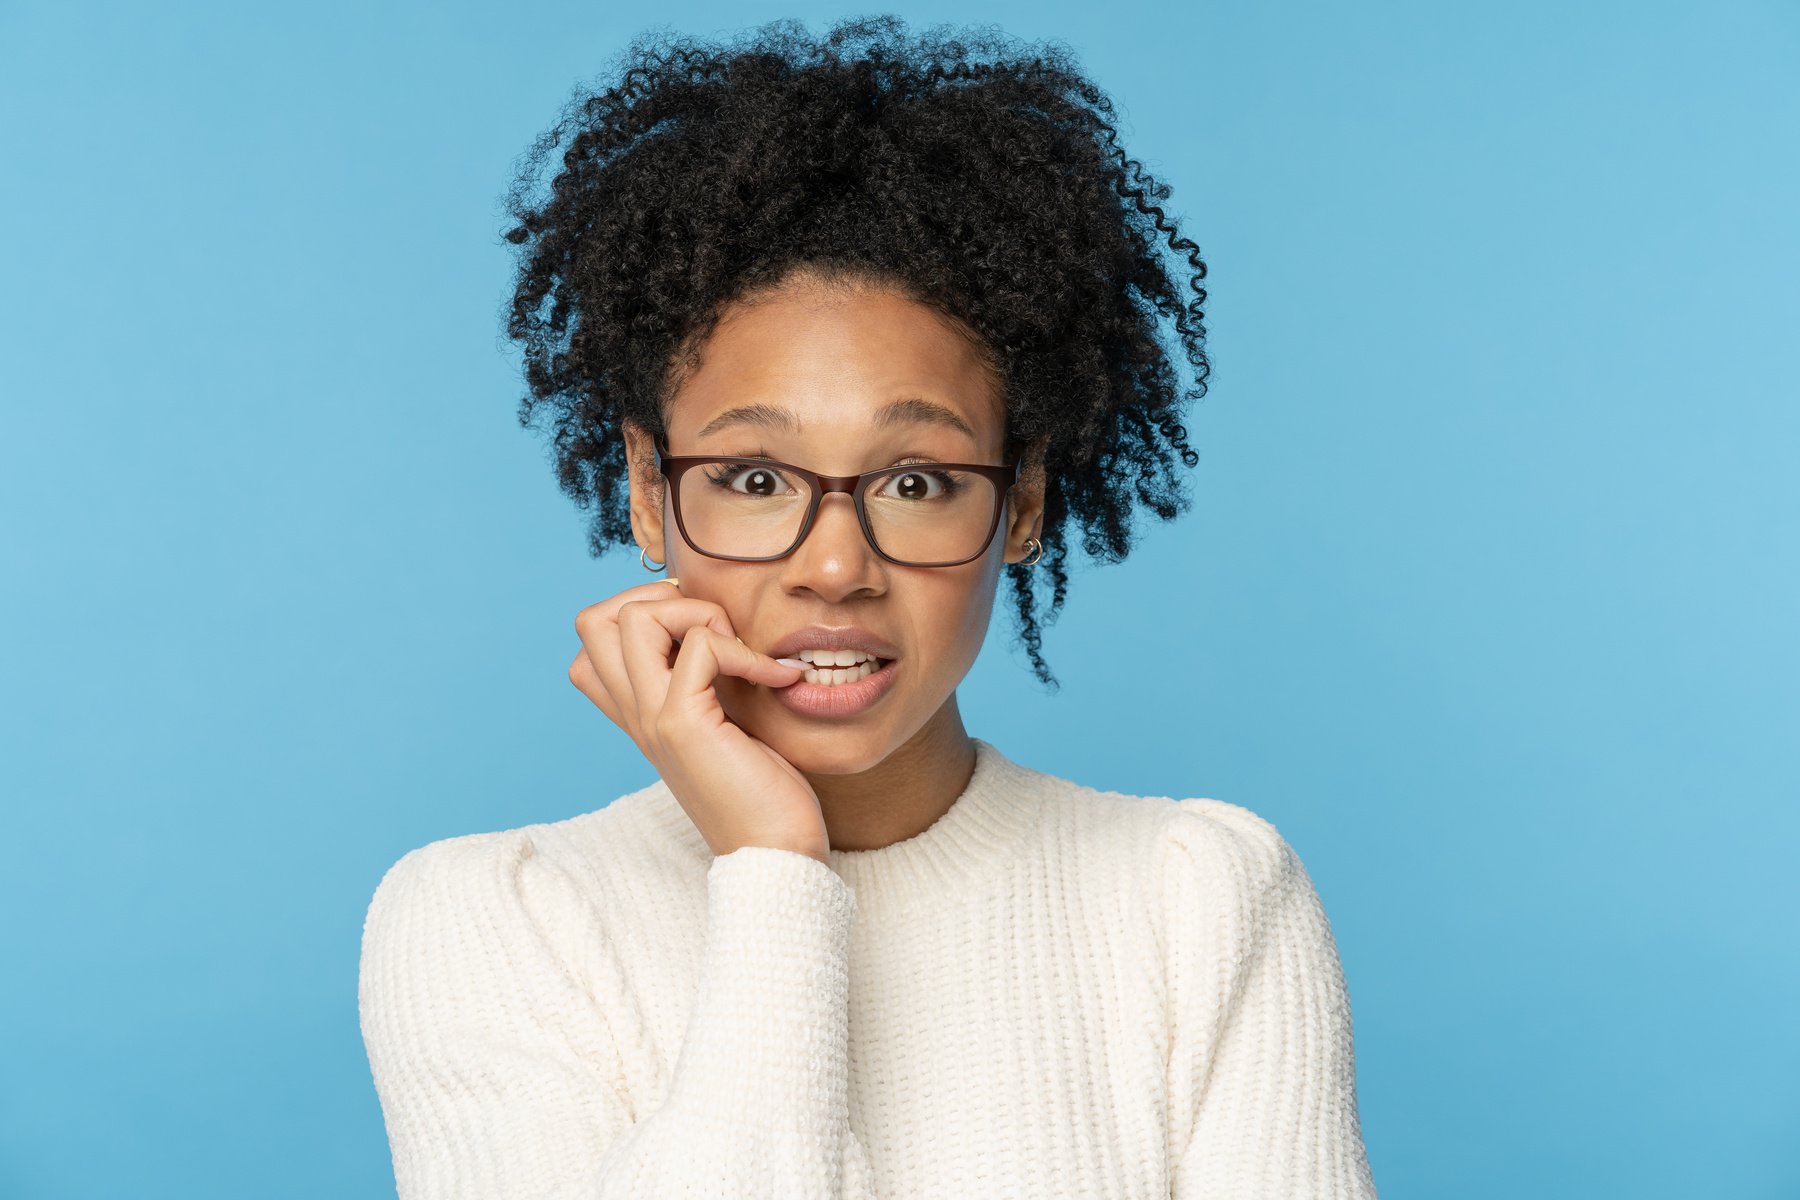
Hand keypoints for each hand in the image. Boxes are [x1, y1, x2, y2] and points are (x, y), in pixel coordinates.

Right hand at [568, 578, 825, 861]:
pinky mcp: (683, 725)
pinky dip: (745, 648)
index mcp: (640, 714)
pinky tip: (777, 677)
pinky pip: (701, 645)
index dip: (641, 614)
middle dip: (656, 597)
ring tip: (740, 650)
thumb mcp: (728, 725)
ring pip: (632, 618)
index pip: (592, 643)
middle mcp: (635, 714)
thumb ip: (711, 682)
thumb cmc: (764, 795)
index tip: (702, 633)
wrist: (775, 856)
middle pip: (592, 619)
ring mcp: (652, 718)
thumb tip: (726, 627)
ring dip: (697, 613)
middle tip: (712, 627)